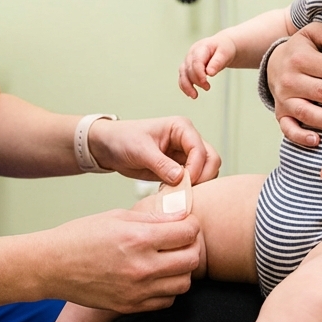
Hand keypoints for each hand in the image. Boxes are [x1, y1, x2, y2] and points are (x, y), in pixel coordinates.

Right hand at [47, 209, 202, 312]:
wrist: (52, 266)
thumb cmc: (80, 236)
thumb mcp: (116, 216)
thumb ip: (152, 218)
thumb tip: (181, 215)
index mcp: (138, 238)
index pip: (188, 232)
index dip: (190, 224)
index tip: (184, 223)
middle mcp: (141, 267)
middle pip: (192, 259)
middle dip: (191, 246)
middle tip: (180, 241)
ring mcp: (137, 291)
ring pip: (184, 284)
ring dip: (181, 270)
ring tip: (168, 259)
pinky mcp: (130, 306)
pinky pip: (167, 301)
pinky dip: (167, 289)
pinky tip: (155, 277)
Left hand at [90, 116, 221, 185]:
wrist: (110, 147)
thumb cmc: (123, 139)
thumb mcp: (140, 150)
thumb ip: (161, 164)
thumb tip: (181, 178)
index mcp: (181, 127)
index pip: (200, 149)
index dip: (196, 168)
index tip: (184, 182)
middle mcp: (187, 140)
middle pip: (211, 160)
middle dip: (203, 177)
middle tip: (186, 191)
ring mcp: (184, 156)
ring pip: (205, 172)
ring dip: (197, 185)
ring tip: (177, 193)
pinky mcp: (179, 169)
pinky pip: (192, 181)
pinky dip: (187, 189)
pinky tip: (172, 194)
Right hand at [179, 34, 237, 98]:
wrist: (222, 46)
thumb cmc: (224, 48)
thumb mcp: (225, 53)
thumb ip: (217, 62)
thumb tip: (210, 73)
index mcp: (201, 47)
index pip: (196, 61)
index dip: (199, 73)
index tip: (205, 82)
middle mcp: (192, 53)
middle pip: (189, 69)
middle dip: (196, 80)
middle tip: (208, 87)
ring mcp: (188, 60)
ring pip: (183, 73)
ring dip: (187, 86)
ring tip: (194, 96)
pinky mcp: (188, 67)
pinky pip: (183, 77)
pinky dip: (185, 86)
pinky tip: (190, 94)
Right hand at [266, 23, 321, 146]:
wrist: (272, 64)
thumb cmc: (301, 50)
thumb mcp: (311, 33)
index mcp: (301, 59)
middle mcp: (290, 80)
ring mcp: (284, 99)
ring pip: (307, 112)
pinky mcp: (280, 114)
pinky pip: (288, 128)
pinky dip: (300, 136)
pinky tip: (317, 141)